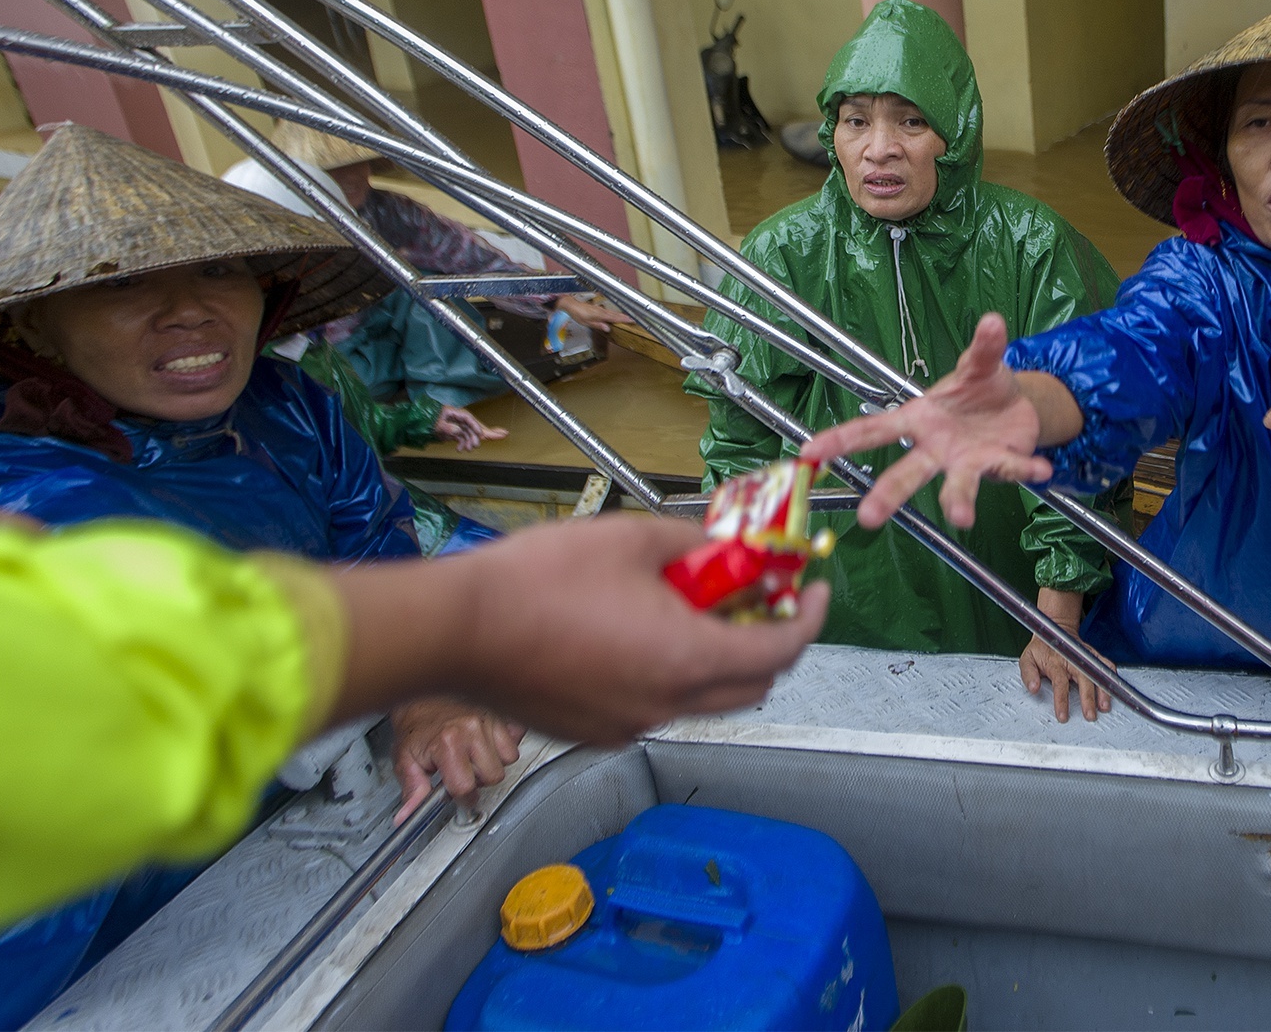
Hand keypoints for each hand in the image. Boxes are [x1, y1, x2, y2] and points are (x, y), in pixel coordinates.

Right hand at [332, 515, 826, 743]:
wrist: (457, 629)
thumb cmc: (536, 582)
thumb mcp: (631, 537)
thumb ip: (693, 544)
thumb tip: (723, 547)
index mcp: (687, 658)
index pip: (780, 651)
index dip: (809, 619)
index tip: (813, 592)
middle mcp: (666, 704)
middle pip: (752, 685)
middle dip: (770, 641)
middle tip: (760, 598)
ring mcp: (628, 725)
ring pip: (702, 698)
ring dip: (716, 658)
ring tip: (693, 608)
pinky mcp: (594, 732)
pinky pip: (654, 706)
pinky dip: (668, 675)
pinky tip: (638, 634)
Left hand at [390, 697, 524, 822]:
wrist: (423, 695)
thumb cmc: (416, 727)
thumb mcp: (406, 760)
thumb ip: (412, 790)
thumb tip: (406, 816)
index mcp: (448, 743)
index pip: (465, 787)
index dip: (460, 796)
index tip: (455, 793)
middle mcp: (472, 729)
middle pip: (493, 776)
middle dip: (479, 779)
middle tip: (464, 770)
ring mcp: (490, 719)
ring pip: (509, 758)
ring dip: (493, 761)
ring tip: (475, 755)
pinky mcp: (501, 713)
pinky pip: (517, 737)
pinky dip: (506, 743)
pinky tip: (488, 743)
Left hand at [433, 405, 506, 450]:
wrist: (420, 423)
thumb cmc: (427, 420)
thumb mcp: (436, 424)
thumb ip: (447, 427)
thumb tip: (458, 431)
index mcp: (455, 413)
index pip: (468, 419)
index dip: (476, 426)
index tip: (481, 434)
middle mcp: (458, 419)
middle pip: (473, 426)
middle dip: (484, 432)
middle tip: (501, 436)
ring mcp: (457, 425)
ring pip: (469, 434)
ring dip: (471, 441)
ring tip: (469, 449)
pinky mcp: (455, 432)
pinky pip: (462, 438)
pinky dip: (463, 444)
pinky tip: (459, 449)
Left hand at [555, 294, 633, 330]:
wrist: (571, 305)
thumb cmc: (577, 314)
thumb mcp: (586, 323)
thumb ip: (598, 325)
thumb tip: (607, 328)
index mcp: (600, 315)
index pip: (614, 318)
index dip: (623, 319)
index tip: (631, 320)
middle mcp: (601, 311)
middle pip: (615, 314)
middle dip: (625, 317)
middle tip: (633, 319)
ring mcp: (600, 309)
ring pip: (613, 312)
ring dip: (621, 315)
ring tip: (628, 317)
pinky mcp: (598, 309)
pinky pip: (609, 311)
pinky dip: (615, 313)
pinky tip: (616, 315)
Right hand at [799, 314, 1053, 528]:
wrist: (1018, 406)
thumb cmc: (981, 389)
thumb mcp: (979, 364)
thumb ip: (983, 347)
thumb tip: (992, 321)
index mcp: (918, 419)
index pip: (873, 432)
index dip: (839, 441)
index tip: (807, 456)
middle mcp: (936, 448)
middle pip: (907, 473)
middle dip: (888, 495)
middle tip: (868, 518)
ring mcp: (966, 461)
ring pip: (956, 485)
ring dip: (958, 501)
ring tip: (961, 518)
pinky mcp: (998, 465)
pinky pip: (1010, 469)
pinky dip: (1025, 470)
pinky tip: (1041, 473)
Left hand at [1021, 587, 1112, 721]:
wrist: (1055, 629)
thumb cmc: (1041, 648)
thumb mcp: (1027, 659)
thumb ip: (1028, 674)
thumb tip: (1033, 688)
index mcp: (1056, 662)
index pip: (1060, 683)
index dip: (1062, 700)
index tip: (1063, 716)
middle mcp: (1073, 658)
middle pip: (1084, 679)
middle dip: (1088, 699)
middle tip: (1090, 715)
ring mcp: (1086, 656)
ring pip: (1098, 672)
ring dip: (1103, 690)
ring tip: (1105, 706)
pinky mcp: (1094, 655)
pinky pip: (1106, 665)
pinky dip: (1112, 677)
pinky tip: (1115, 690)